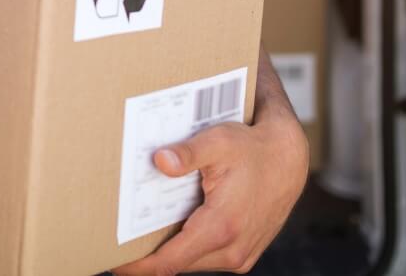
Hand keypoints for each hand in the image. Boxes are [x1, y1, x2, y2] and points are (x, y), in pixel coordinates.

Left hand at [112, 101, 307, 273]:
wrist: (290, 158)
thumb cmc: (255, 149)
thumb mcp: (219, 142)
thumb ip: (188, 152)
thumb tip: (160, 161)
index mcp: (222, 228)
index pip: (170, 261)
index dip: (139, 266)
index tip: (115, 262)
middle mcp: (232, 249)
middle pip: (177, 264)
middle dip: (149, 256)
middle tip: (119, 240)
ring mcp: (240, 254)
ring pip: (192, 261)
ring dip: (169, 251)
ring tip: (140, 233)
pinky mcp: (243, 252)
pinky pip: (206, 256)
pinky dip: (188, 246)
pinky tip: (173, 227)